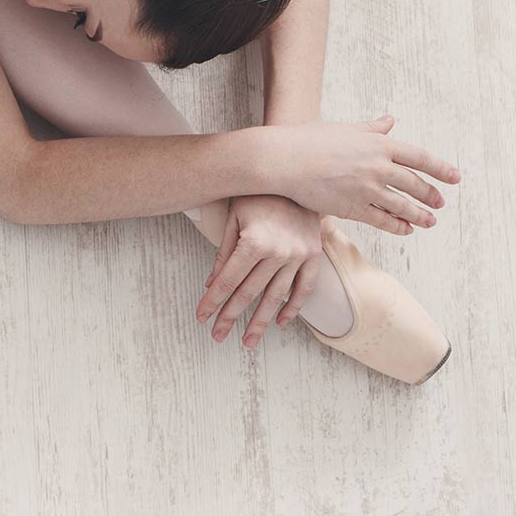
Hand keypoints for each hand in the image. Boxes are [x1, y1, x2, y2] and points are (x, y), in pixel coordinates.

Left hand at [196, 195, 324, 346]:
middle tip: (218, 336)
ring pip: (275, 297)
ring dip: (260, 322)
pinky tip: (279, 322)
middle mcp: (278, 253)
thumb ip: (223, 253)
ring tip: (248, 341)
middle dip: (231, 317)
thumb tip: (211, 283)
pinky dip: (292, 307)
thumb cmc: (256, 194)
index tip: (201, 317)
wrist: (294, 174)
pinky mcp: (313, 255)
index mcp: (254, 242)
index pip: (228, 280)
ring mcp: (298, 256)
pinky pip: (304, 288)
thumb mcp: (233, 218)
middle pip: (249, 293)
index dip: (213, 301)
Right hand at [271, 113, 460, 233]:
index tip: (455, 177)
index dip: (440, 169)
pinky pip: (382, 220)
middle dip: (431, 195)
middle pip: (415, 184)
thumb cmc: (309, 139)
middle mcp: (378, 166)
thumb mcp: (345, 129)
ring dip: (419, 215)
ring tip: (429, 221)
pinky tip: (405, 229)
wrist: (283, 160)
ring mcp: (366, 189)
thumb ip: (371, 128)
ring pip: (402, 206)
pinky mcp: (352, 207)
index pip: (419, 158)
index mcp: (379, 144)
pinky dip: (397, 226)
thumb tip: (389, 121)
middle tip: (440, 202)